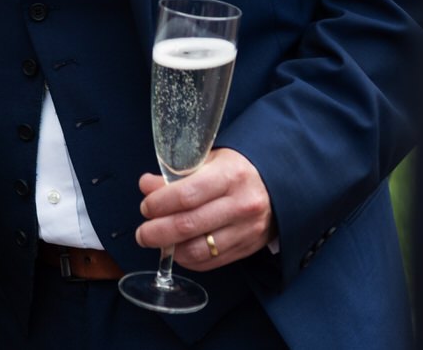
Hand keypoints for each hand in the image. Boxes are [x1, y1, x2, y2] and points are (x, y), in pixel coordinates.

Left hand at [135, 148, 274, 270]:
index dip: (159, 204)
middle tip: (142, 234)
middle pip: (188, 225)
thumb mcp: (209, 161)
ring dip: (171, 250)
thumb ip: (176, 174)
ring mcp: (246, 229)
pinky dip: (189, 260)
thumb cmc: (236, 169)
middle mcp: (240, 203)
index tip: (146, 207)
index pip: (186, 194)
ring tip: (158, 242)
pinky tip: (179, 251)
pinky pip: (211, 262)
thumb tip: (146, 185)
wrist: (279, 185)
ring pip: (199, 249)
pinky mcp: (248, 248)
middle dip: (157, 232)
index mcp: (230, 175)